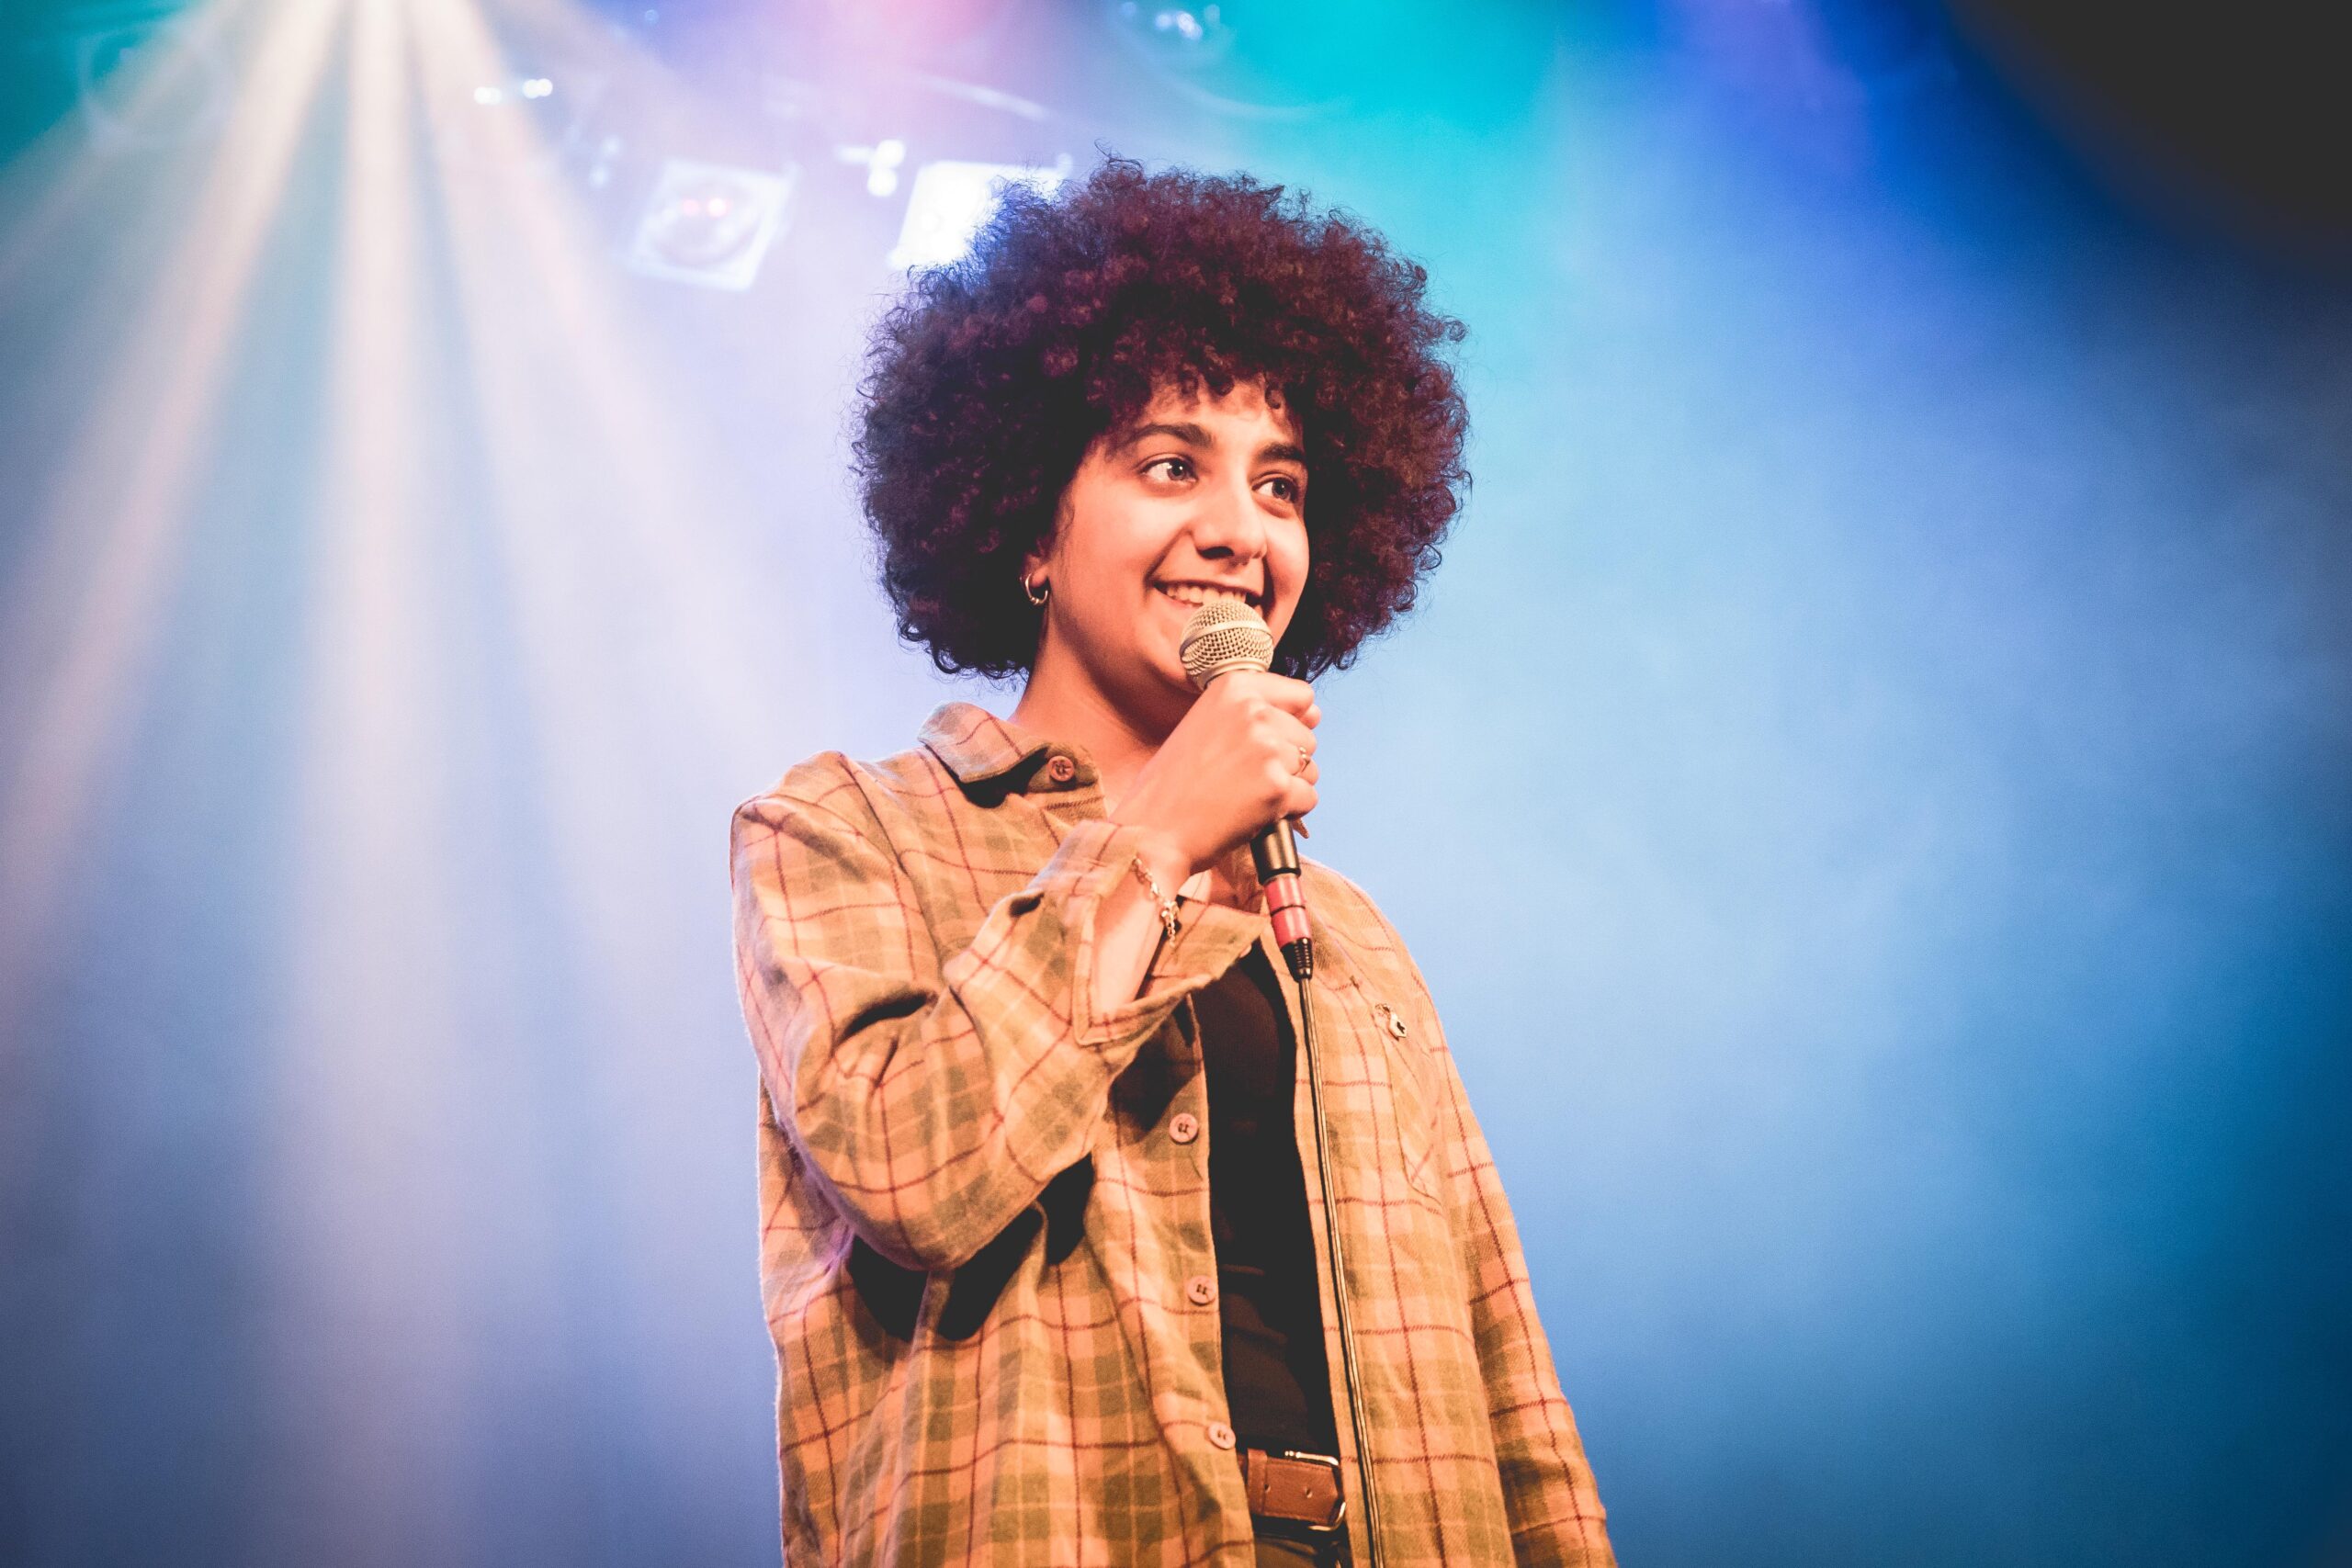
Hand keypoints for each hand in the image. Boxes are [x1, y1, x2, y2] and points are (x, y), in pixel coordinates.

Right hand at [1111, 671, 1319, 880]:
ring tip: (1245, 795)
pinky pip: (1308, 799)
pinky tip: (1253, 813)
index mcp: (1234, 688)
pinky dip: (1288, 812)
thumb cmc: (1174, 783)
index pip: (1302, 695)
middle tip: (1243, 778)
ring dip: (1288, 786)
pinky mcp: (1277, 787)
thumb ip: (1254, 712)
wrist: (1153, 831)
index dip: (1291, 722)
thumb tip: (1316, 713)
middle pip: (1308, 736)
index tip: (1264, 742)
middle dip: (1286, 760)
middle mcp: (1254, 711)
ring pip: (1311, 769)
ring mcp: (1268, 749)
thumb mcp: (1205, 723)